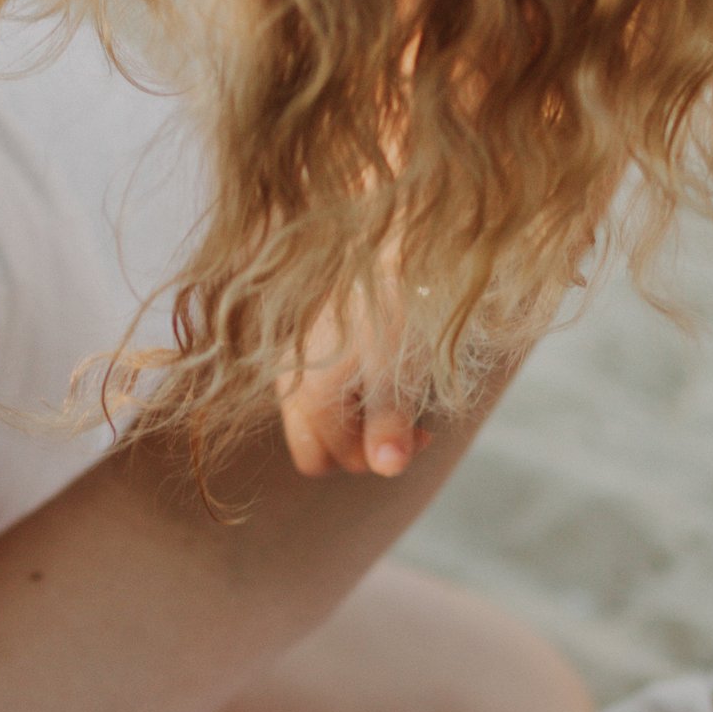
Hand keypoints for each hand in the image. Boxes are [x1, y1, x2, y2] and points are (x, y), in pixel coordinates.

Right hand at [276, 299, 429, 479]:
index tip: (421, 433)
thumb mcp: (400, 374)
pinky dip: (351, 396)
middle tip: (408, 426)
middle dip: (360, 449)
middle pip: (314, 449)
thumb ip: (390, 426)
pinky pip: (319, 392)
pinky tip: (382, 372)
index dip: (378, 457)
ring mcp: (295, 363)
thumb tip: (388, 469)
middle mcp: (291, 381)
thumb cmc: (399, 308)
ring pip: (317, 423)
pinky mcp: (305, 345)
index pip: (333, 460)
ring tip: (401, 397)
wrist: (392, 242)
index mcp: (310, 394)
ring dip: (358, 424)